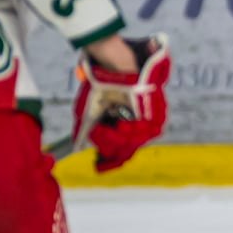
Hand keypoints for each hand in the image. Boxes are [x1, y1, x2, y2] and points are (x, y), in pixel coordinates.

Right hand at [71, 34, 171, 171]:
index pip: (119, 150)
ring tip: (115, 123)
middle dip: (111, 144)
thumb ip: (83, 128)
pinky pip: (147, 133)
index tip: (99, 168)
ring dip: (120, 137)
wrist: (113, 65)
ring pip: (134, 143)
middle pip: (125, 150)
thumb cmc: (99, 83)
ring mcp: (145, 119)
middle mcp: (133, 124)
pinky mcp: (156, 113)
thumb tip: (76, 146)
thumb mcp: (86, 109)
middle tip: (101, 131)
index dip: (110, 161)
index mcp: (118, 123)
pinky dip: (133, 132)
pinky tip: (125, 123)